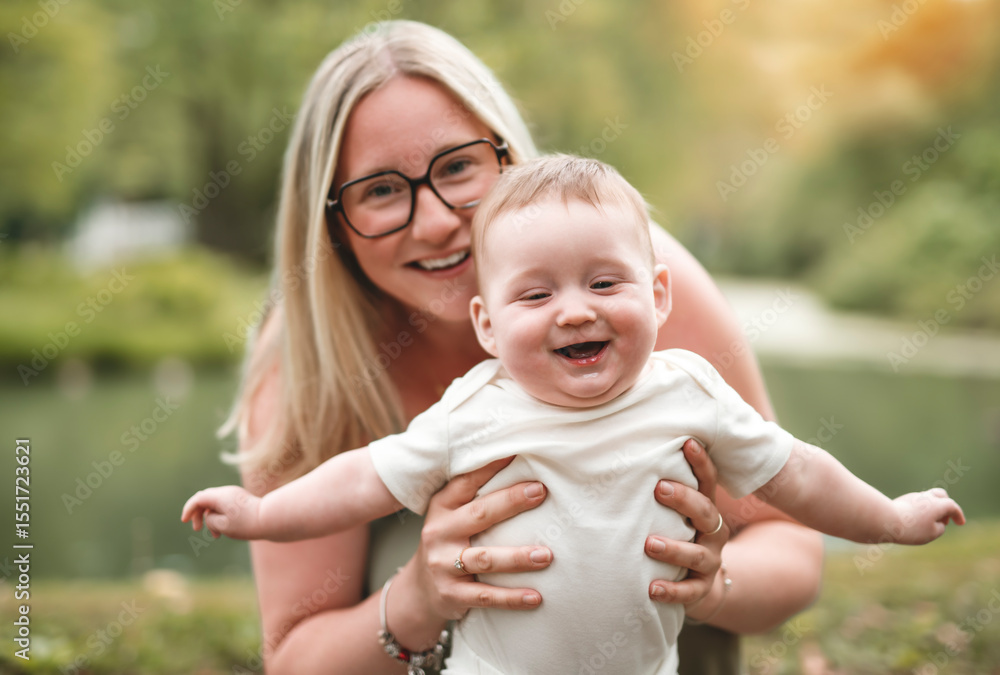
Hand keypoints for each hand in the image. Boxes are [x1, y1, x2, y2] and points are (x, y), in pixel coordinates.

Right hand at [181, 485, 262, 539]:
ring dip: (210, 518)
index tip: (184, 521)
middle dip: (199, 514)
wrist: (270, 520)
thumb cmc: (246, 524)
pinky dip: (220, 517)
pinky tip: (224, 531)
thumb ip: (210, 519)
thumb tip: (210, 515)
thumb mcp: (222, 525)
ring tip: (216, 536)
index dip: (189, 509)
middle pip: (205, 499)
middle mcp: (227, 492)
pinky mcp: (241, 500)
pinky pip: (224, 506)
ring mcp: (234, 495)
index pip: (198, 499)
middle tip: (197, 529)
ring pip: (215, 504)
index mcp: (220, 496)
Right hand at [413, 457, 551, 621]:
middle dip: (510, 501)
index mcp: (442, 506)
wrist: (420, 591)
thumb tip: (521, 465)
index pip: (467, 481)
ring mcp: (444, 565)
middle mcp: (440, 532)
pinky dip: (512, 598)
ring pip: (484, 558)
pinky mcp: (452, 595)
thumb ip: (476, 496)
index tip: (520, 451)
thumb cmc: (448, 543)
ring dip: (517, 557)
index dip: (492, 466)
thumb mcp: (452, 516)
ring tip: (546, 555)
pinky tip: (536, 597)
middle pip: (479, 514)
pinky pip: (486, 596)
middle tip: (540, 492)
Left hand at [646, 438, 728, 610]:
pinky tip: (652, 588)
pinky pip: (689, 591)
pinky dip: (671, 590)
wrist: (694, 585)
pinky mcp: (701, 588)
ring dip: (674, 548)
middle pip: (705, 512)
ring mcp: (710, 561)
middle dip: (684, 499)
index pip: (707, 481)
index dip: (701, 462)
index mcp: (705, 509)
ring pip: (697, 554)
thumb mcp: (673, 513)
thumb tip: (626, 453)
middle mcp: (713, 532)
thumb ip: (660, 491)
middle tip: (659, 489)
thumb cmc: (675, 535)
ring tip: (649, 544)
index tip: (687, 442)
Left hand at [891, 488, 964, 543]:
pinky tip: (915, 522)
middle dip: (946, 506)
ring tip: (928, 524)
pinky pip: (916, 504)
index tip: (960, 523)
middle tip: (945, 520)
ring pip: (927, 498)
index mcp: (937, 504)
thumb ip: (939, 527)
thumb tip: (936, 521)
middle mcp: (925, 497)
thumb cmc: (911, 529)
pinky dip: (921, 511)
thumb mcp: (932, 533)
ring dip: (932, 509)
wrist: (885, 521)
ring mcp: (912, 497)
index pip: (952, 506)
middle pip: (940, 495)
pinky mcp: (901, 501)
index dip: (958, 515)